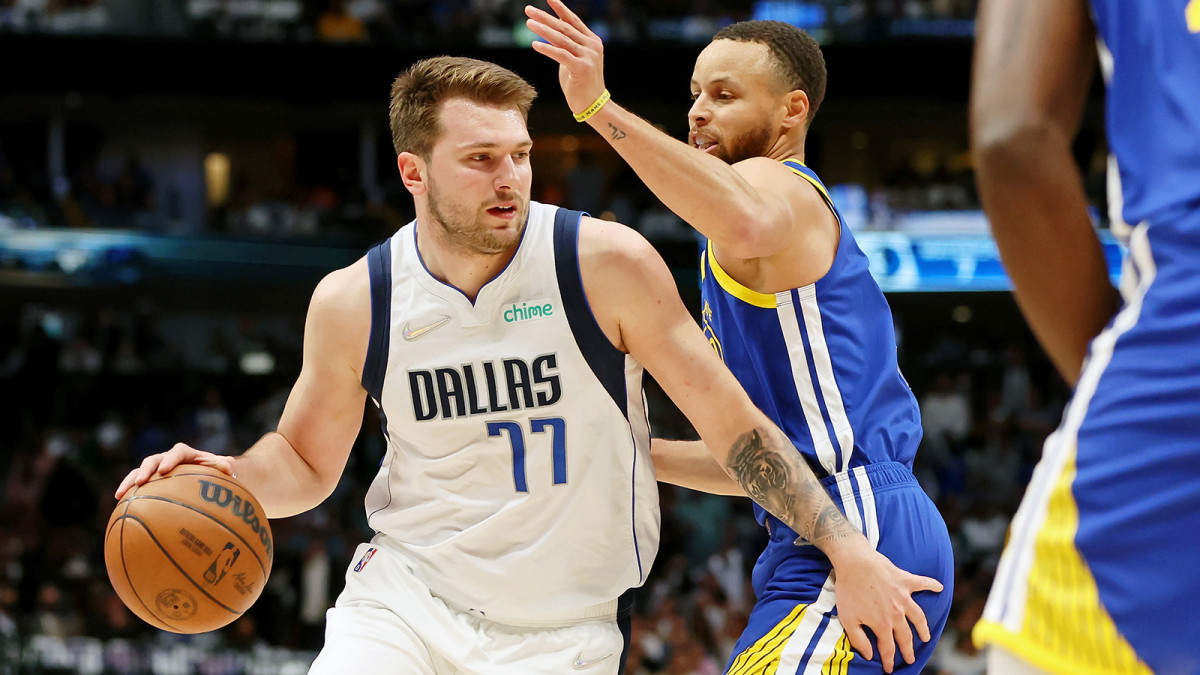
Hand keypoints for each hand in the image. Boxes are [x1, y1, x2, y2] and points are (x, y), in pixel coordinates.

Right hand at [115, 443, 234, 499]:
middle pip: (153, 460)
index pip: (177, 452)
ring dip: (129, 482)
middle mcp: (169, 459)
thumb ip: (224, 465)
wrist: (209, 476)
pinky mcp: (151, 482)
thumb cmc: (217, 473)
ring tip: (120, 495)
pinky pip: (138, 487)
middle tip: (140, 481)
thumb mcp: (223, 469)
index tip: (164, 470)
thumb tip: (228, 467)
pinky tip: (119, 508)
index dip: (170, 459)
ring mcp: (157, 470)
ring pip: (139, 472)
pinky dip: (129, 495)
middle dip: (145, 470)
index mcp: (186, 454)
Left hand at [524, 0, 607, 117]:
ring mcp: (588, 56)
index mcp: (591, 40)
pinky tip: (535, 44)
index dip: (560, 8)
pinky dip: (547, 49)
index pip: (573, 20)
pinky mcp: (582, 68)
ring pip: (561, 39)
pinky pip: (561, 55)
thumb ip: (566, 46)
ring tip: (529, 23)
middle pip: (564, 27)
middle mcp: (592, 45)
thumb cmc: (581, 83)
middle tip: (528, 9)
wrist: (593, 105)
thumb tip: (551, 32)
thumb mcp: (574, 59)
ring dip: (543, 29)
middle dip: (545, 17)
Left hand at [825, 540, 942, 672]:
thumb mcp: (847, 619)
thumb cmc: (848, 590)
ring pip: (918, 617)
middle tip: (910, 658)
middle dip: (908, 650)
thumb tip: (869, 655)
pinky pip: (922, 583)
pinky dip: (931, 585)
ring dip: (923, 628)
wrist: (854, 562)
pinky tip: (939, 588)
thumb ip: (859, 640)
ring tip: (926, 637)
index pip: (888, 648)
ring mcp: (903, 597)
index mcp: (882, 624)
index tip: (889, 669)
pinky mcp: (904, 580)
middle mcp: (896, 613)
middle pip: (905, 636)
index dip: (889, 660)